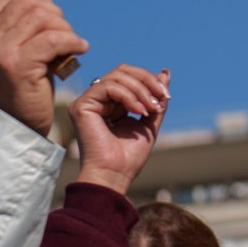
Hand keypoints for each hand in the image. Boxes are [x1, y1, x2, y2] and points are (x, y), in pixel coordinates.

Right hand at [0, 0, 89, 134]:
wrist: (12, 129)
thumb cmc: (20, 92)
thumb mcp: (14, 56)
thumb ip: (20, 30)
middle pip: (29, 2)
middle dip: (55, 14)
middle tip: (66, 34)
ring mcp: (0, 52)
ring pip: (43, 17)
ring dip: (66, 29)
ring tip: (72, 45)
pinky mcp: (18, 65)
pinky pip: (54, 39)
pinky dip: (73, 41)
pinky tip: (80, 50)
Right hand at [69, 65, 167, 193]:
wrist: (115, 175)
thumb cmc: (129, 156)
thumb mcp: (149, 121)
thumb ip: (155, 97)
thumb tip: (165, 72)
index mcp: (110, 103)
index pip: (128, 76)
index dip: (149, 80)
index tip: (166, 95)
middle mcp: (97, 100)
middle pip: (122, 71)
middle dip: (146, 81)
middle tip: (162, 96)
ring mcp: (87, 102)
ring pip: (117, 77)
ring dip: (140, 90)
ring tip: (150, 108)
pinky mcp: (81, 106)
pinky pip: (108, 86)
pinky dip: (128, 95)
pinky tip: (138, 111)